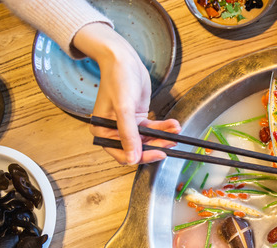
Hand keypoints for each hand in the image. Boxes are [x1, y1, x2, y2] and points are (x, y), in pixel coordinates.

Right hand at [72, 22, 179, 164]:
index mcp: (102, 131)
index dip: (141, 157)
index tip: (158, 154)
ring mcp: (127, 125)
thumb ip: (128, 135)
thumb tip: (133, 158)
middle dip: (155, 145)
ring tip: (174, 130)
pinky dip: (163, 127)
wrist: (124, 60)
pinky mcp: (138, 118)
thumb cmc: (118, 79)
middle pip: (137, 148)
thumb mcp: (124, 108)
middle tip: (170, 143)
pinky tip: (173, 124)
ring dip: (162, 136)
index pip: (123, 154)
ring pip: (147, 139)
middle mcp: (113, 130)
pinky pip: (152, 128)